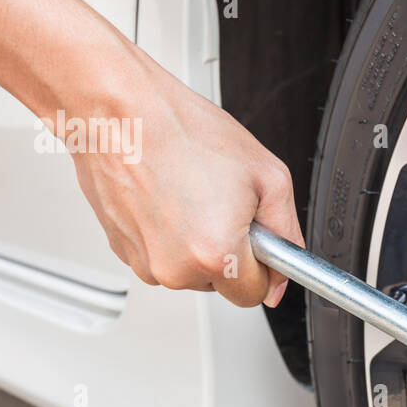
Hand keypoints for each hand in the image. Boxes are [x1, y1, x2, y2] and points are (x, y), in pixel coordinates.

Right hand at [66, 54, 302, 308]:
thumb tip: (284, 273)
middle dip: (231, 252)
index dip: (263, 267)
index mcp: (216, 254)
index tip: (259, 243)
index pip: (254, 295)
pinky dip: (169, 236)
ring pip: (190, 273)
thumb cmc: (184, 132)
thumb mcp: (268, 176)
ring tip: (192, 195)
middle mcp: (176, 269)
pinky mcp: (122, 251)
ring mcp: (144, 262)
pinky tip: (168, 198)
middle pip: (221, 285)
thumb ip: (286, 233)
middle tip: (224, 206)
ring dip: (198, 244)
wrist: (120, 110)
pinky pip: (161, 258)